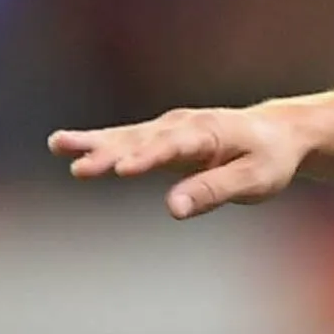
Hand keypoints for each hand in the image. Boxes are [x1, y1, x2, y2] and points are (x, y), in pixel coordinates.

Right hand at [50, 103, 312, 219]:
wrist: (276, 132)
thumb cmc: (268, 159)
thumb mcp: (253, 181)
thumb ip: (213, 191)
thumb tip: (172, 208)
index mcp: (209, 133)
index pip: (174, 147)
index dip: (148, 158)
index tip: (122, 169)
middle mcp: (182, 125)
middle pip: (141, 140)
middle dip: (111, 153)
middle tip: (81, 167)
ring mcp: (167, 129)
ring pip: (126, 136)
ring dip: (94, 143)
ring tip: (58, 145)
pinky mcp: (159, 137)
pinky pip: (124, 139)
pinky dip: (96, 142)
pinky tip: (64, 145)